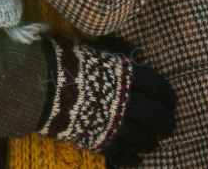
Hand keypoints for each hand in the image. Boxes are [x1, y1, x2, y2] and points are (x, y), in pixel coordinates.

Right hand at [37, 35, 176, 164]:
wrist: (38, 85)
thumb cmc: (63, 61)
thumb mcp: (92, 49)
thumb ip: (113, 55)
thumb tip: (129, 53)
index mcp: (127, 74)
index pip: (159, 86)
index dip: (168, 96)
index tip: (169, 102)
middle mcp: (127, 99)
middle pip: (158, 116)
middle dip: (166, 123)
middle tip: (167, 127)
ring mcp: (116, 122)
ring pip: (145, 138)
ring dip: (150, 142)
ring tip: (150, 142)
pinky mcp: (102, 140)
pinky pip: (124, 155)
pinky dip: (132, 158)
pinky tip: (134, 158)